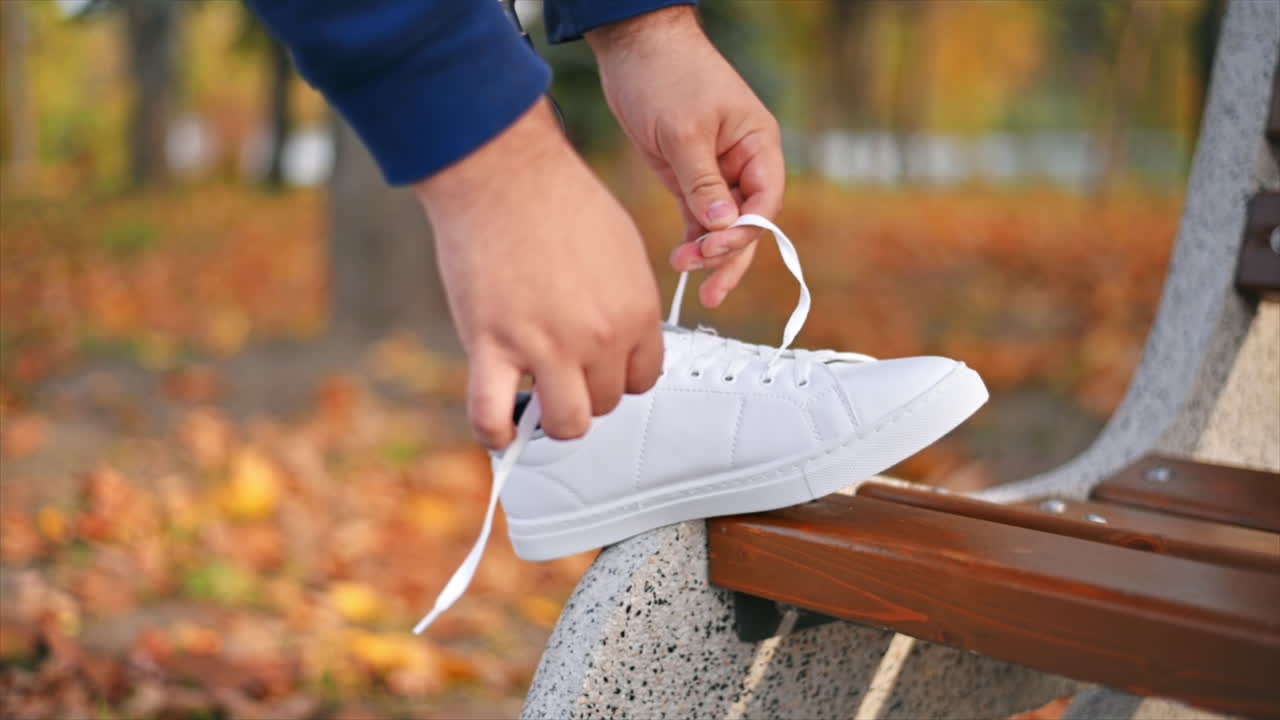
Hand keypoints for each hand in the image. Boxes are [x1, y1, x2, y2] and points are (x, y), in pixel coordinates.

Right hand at [415, 99, 663, 447]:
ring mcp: (546, 346)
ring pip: (566, 423)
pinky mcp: (493, 346)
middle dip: (584, 391)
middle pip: (606, 402)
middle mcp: (599, 337)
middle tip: (560, 370)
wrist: (504, 173)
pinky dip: (495, 433)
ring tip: (534, 396)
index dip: (618, 376)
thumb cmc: (559, 199)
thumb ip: (625, 300)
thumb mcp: (622, 249)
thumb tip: (617, 337)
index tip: (598, 367)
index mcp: (636, 311)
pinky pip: (493, 417)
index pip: (643, 379)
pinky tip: (499, 426)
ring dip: (551, 417)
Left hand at [587, 6, 784, 308]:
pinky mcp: (689, 176)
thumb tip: (723, 226)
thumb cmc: (669, 75)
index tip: (719, 249)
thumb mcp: (685, 132)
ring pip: (722, 224)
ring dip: (707, 252)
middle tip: (708, 287)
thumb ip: (704, 182)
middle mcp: (743, 161)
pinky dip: (693, 238)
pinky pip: (699, 216)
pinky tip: (683, 260)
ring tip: (687, 276)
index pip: (767, 201)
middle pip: (748, 221)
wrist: (635, 47)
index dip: (749, 231)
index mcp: (758, 144)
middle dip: (730, 255)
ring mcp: (717, 171)